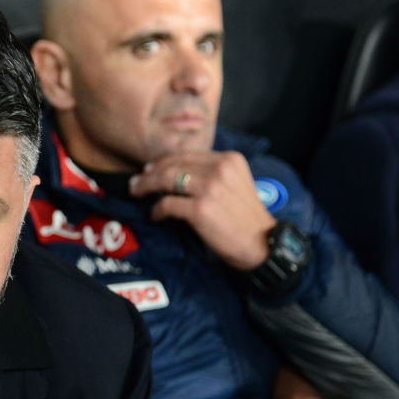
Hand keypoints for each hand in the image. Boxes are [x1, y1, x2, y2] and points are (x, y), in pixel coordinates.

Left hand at [128, 150, 275, 270]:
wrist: (262, 244)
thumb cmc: (246, 219)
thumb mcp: (235, 184)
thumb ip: (212, 174)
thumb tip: (175, 172)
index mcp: (229, 159)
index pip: (187, 155)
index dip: (165, 161)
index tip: (150, 170)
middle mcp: (220, 169)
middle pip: (173, 165)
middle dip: (150, 174)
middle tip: (136, 183)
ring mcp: (210, 188)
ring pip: (166, 180)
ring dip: (146, 187)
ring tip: (137, 193)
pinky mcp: (200, 209)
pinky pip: (167, 204)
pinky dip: (157, 210)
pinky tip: (155, 216)